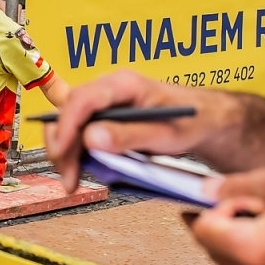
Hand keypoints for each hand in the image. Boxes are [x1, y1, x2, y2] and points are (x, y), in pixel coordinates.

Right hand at [44, 70, 218, 189]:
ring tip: (73, 181)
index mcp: (123, 84)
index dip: (67, 126)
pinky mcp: (102, 119)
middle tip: (69, 178)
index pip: (82, 99)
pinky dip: (75, 154)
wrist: (202, 120)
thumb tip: (91, 138)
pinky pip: (78, 134)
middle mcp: (107, 90)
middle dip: (62, 147)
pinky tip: (81, 171)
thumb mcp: (164, 133)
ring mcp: (103, 104)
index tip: (62, 152)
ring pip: (69, 125)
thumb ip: (128, 136)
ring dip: (66, 154)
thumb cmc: (189, 120)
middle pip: (68, 113)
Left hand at [186, 162, 264, 264]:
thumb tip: (205, 190)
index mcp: (255, 250)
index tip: (221, 193)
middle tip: (253, 200)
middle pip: (213, 249)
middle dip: (223, 223)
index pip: (202, 229)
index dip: (209, 206)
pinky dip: (260, 253)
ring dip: (241, 238)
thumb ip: (238, 185)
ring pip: (233, 263)